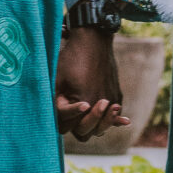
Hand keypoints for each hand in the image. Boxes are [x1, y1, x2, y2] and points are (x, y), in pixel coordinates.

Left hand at [55, 26, 128, 142]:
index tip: (62, 107)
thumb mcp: (57, 80)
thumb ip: (56, 104)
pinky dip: (110, 118)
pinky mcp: (117, 95)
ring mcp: (111, 101)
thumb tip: (55, 119)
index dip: (62, 119)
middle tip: (75, 116)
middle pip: (86, 132)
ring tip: (90, 119)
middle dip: (77, 126)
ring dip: (95, 125)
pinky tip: (116, 121)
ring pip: (101, 127)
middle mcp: (101, 105)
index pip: (68, 127)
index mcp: (84, 103)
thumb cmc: (71, 58)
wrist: (94, 40)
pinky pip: (113, 115)